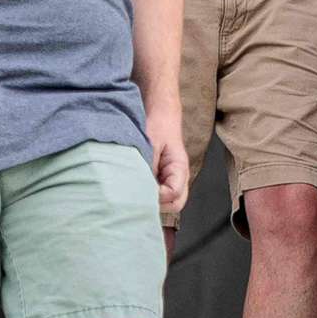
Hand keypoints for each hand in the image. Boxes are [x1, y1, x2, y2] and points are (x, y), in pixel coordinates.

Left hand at [144, 98, 189, 214]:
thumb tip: (139, 188)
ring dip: (153, 200)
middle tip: (139, 196)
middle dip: (157, 203)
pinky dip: (149, 194)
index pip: (174, 194)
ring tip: (136, 192)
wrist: (160, 113)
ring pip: (168, 202)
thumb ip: (147, 166)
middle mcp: (179, 177)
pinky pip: (160, 194)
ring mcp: (171, 179)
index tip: (142, 189)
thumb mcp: (150, 144)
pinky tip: (137, 187)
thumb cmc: (158, 125)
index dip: (158, 196)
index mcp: (180, 168)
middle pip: (175, 203)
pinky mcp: (162, 178)